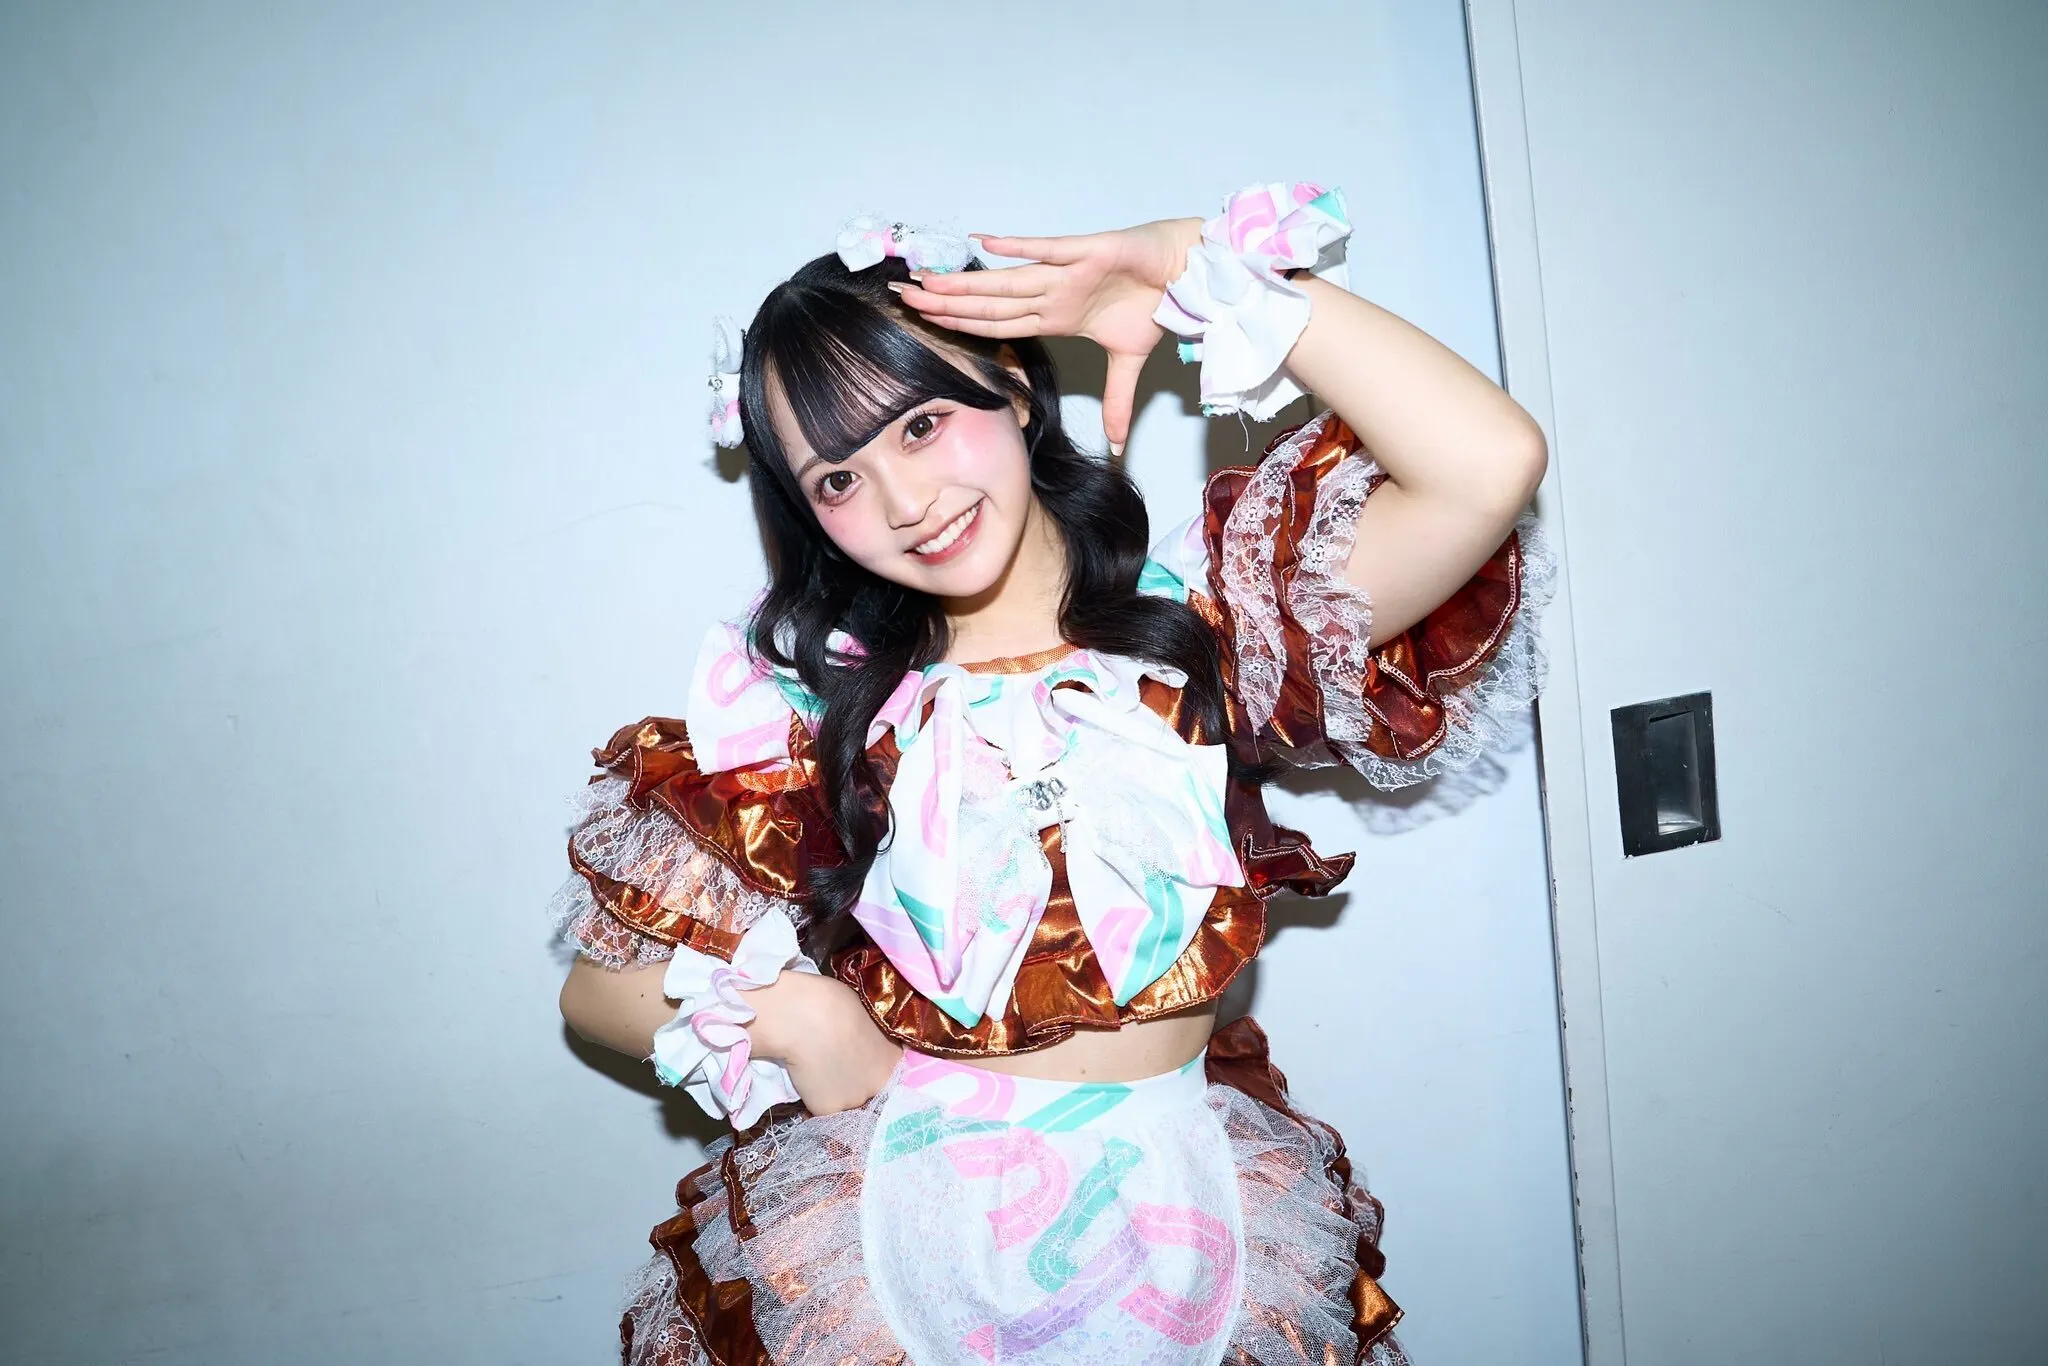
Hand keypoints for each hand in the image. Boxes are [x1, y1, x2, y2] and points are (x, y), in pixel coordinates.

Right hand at [741, 971, 901, 1114]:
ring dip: (834, 1095)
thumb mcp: (863, 1016)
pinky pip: (821, 1111)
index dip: (867, 1069)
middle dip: (854, 1084)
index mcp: (893, 1058)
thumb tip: (855, 1039)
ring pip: (845, 1103)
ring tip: (814, 1074)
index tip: (852, 1063)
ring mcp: (856, 1100)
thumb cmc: (835, 1003)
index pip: (884, 1073)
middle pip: (869, 1092)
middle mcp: (880, 1084)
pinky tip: (802, 1083)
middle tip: (832, 1069)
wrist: (806, 1017)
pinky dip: (812, 1101)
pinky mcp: (830, 1110)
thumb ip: (866, 1036)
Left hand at [892, 217, 1204, 453]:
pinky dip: (1021, 248)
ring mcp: (1066, 272)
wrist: (1187, 271)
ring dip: (967, 282)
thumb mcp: (1130, 362)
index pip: (997, 324)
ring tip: (927, 280)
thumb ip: (1117, 402)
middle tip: (900, 296)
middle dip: (945, 302)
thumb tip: (1117, 446)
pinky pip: (1049, 249)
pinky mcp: (1089, 251)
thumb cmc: (1154, 303)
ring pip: (1007, 280)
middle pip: (989, 302)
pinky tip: (985, 243)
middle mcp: (1052, 293)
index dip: (961, 324)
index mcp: (1054, 315)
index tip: (923, 323)